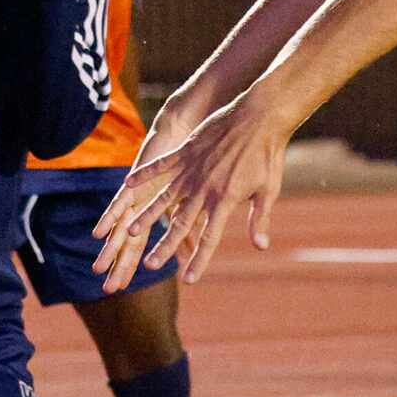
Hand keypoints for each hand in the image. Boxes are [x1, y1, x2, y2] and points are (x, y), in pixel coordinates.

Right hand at [90, 93, 289, 290]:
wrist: (259, 116)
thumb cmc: (268, 154)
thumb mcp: (268, 190)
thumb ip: (258, 219)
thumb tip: (261, 247)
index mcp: (225, 201)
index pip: (210, 238)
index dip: (199, 261)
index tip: (189, 280)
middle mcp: (204, 189)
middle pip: (180, 224)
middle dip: (164, 247)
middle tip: (149, 265)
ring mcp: (192, 170)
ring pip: (164, 198)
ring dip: (147, 216)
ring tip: (131, 231)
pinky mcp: (186, 152)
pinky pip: (160, 166)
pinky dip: (144, 175)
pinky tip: (128, 184)